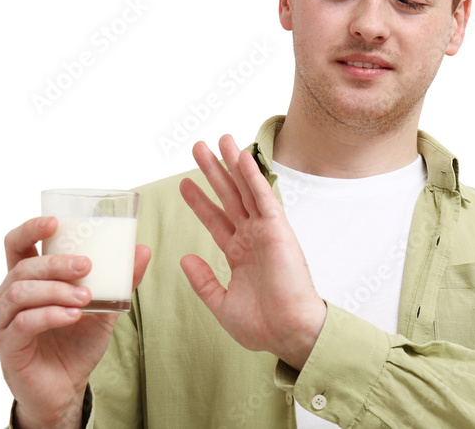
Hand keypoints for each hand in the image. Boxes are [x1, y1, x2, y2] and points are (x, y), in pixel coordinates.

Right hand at [0, 216, 150, 428]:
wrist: (66, 387)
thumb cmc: (76, 341)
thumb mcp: (104, 307)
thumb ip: (120, 280)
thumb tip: (142, 249)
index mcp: (26, 279)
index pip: (17, 244)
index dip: (30, 228)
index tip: (56, 222)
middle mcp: (7, 296)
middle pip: (22, 266)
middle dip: (56, 263)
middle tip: (86, 265)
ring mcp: (3, 321)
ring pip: (20, 292)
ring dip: (56, 290)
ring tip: (86, 298)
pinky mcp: (7, 346)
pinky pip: (23, 323)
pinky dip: (51, 315)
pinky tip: (73, 316)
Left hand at [179, 135, 325, 369]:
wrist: (289, 333)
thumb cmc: (264, 325)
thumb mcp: (222, 304)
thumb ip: (203, 281)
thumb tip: (185, 260)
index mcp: (240, 254)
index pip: (216, 219)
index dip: (199, 201)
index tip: (184, 184)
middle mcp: (252, 237)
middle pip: (228, 196)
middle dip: (212, 172)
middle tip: (198, 147)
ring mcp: (265, 231)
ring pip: (244, 190)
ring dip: (232, 164)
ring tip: (219, 140)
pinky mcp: (278, 229)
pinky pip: (263, 197)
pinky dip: (252, 176)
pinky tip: (242, 157)